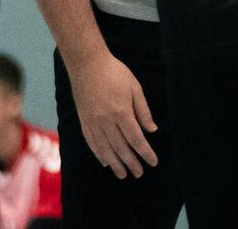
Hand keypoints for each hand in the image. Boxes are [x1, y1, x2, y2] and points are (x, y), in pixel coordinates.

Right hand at [67, 50, 159, 179]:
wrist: (87, 63)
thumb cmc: (114, 72)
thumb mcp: (135, 87)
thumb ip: (143, 110)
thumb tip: (152, 130)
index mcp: (121, 112)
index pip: (136, 139)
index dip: (145, 152)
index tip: (153, 162)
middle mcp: (106, 121)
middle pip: (121, 148)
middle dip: (131, 163)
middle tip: (139, 173)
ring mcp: (93, 122)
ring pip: (105, 149)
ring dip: (115, 164)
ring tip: (123, 174)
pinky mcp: (84, 121)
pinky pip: (92, 142)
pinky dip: (99, 154)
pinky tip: (105, 162)